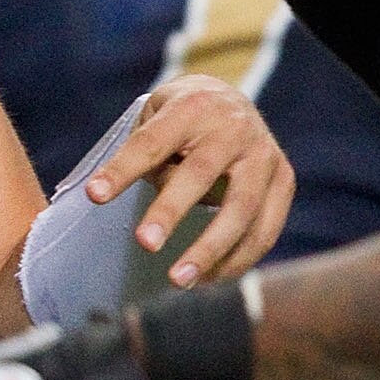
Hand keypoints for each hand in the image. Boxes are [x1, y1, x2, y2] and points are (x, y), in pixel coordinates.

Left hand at [81, 74, 293, 288]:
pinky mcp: (284, 179)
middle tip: (144, 244)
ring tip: (178, 280)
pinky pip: (264, 228)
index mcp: (194, 105)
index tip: (95, 195)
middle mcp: (234, 126)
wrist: (231, 99)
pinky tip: (208, 279)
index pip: (153, 140)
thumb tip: (144, 213)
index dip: (124, 168)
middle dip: (171, 210)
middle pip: (201, 172)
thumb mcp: (156, 116)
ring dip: (210, 249)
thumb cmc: (180, 117)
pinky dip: (238, 258)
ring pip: (241, 209)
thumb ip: (148, 157)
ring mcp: (265, 153)